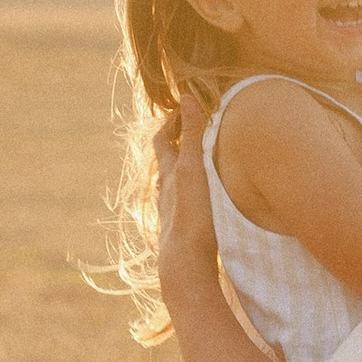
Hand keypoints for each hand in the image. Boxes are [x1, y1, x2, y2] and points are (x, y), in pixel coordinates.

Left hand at [153, 89, 220, 300]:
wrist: (184, 264)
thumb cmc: (192, 215)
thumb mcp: (194, 168)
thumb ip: (192, 134)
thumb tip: (187, 96)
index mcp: (169, 173)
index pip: (162, 140)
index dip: (171, 122)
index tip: (184, 109)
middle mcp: (165, 192)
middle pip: (165, 163)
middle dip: (175, 145)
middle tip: (189, 132)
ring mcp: (172, 213)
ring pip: (172, 187)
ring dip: (183, 173)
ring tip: (197, 166)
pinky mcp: (182, 232)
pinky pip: (183, 208)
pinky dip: (189, 197)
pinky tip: (199, 204)